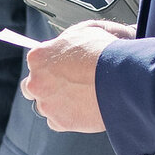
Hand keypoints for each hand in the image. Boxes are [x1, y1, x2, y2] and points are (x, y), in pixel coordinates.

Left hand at [20, 21, 134, 133]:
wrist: (122, 79)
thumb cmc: (105, 53)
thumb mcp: (84, 32)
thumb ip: (66, 40)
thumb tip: (64, 44)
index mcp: (38, 57)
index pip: (36, 62)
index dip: (50, 64)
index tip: (62, 68)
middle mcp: (37, 81)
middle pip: (32, 86)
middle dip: (46, 85)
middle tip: (67, 84)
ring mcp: (47, 104)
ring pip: (45, 105)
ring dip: (57, 102)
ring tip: (80, 97)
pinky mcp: (60, 122)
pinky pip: (57, 121)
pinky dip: (67, 117)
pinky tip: (83, 108)